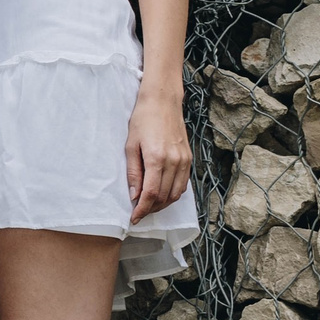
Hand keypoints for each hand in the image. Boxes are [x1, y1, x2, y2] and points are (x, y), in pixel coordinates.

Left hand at [126, 94, 191, 223]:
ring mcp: (184, 160)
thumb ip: (133, 172)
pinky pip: (183, 184)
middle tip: (139, 213)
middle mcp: (174, 162)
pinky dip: (173, 194)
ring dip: (163, 204)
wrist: (163, 101)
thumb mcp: (131, 145)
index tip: (134, 218)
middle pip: (164, 197)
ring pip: (176, 194)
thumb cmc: (143, 120)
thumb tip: (134, 196)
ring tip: (149, 206)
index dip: (142, 209)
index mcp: (157, 158)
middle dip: (151, 209)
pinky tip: (162, 195)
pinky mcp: (189, 158)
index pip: (151, 194)